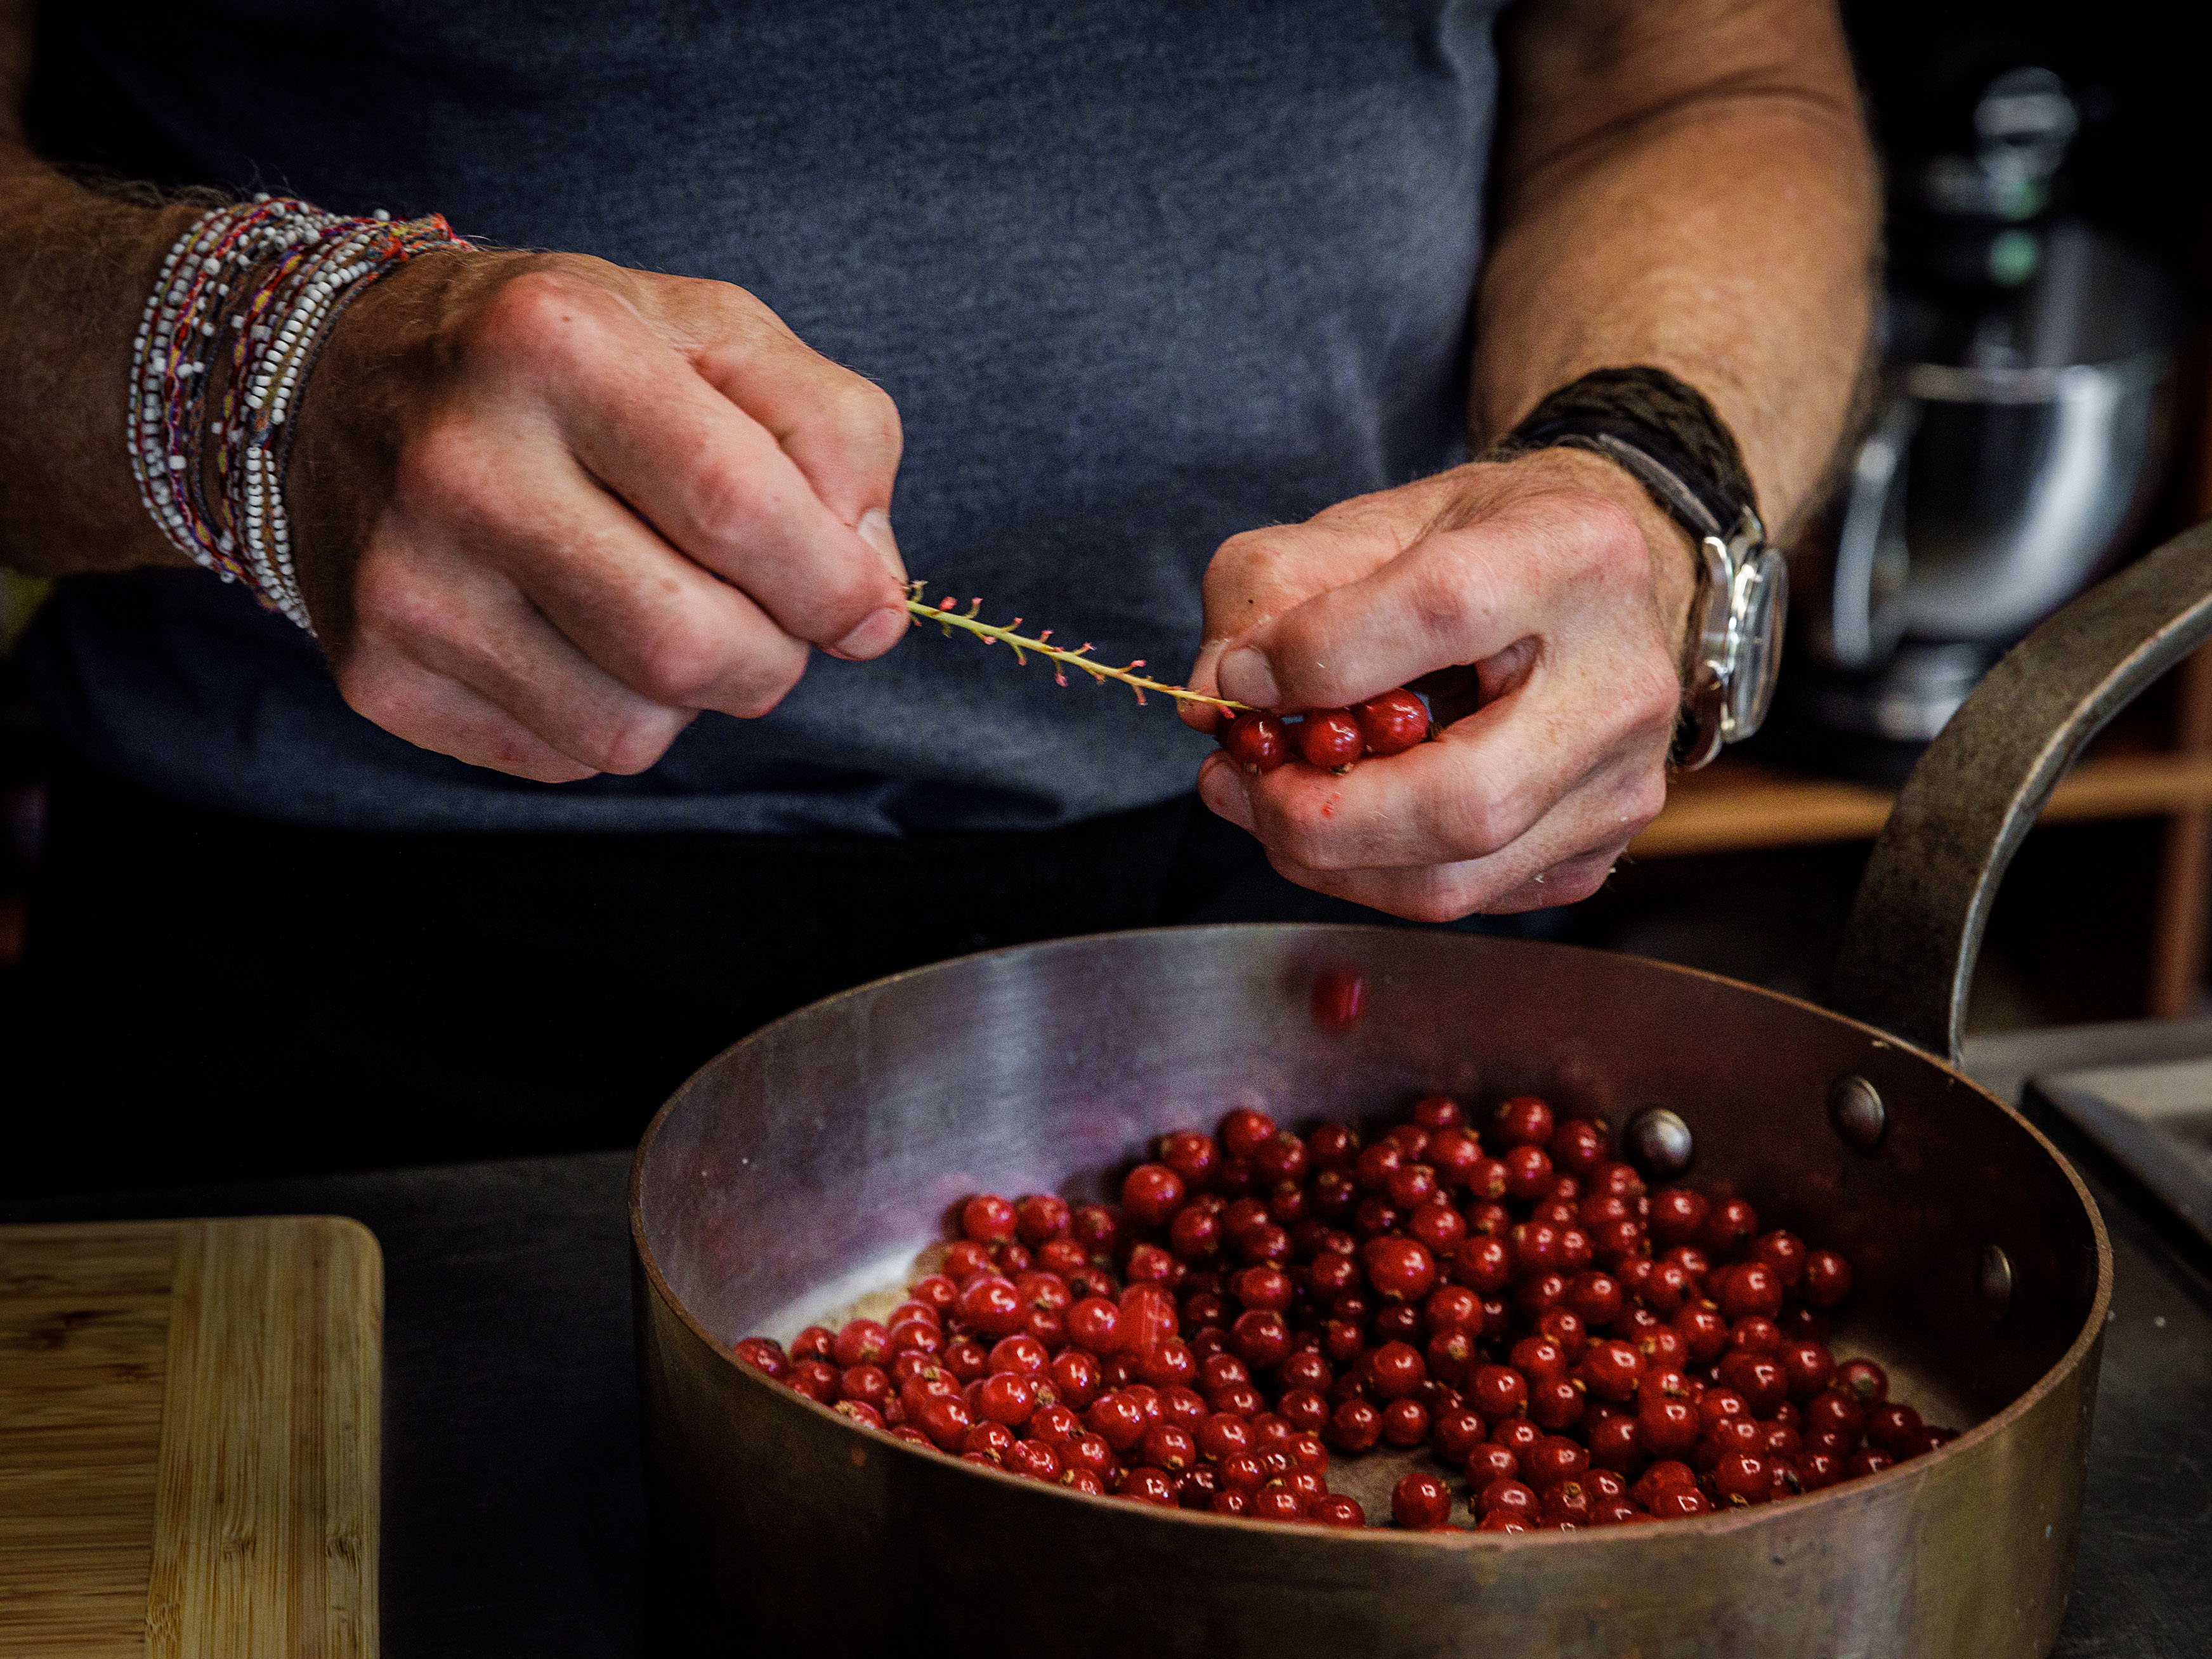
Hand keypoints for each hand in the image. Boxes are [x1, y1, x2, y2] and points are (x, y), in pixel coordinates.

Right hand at [286, 250, 908, 781]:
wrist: (333, 378)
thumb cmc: (563, 358)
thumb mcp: (711, 332)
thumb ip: (833, 432)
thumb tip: (873, 594)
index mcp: (554, 344)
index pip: (740, 506)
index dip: (834, 584)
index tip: (863, 604)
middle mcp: (460, 465)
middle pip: (690, 646)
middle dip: (773, 654)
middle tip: (766, 614)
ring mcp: (406, 582)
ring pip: (635, 729)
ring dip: (695, 696)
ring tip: (663, 608)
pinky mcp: (381, 675)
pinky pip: (568, 755)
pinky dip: (611, 714)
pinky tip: (575, 631)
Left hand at [1178, 448, 1698, 918]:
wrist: (1594, 586)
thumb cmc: (1475, 546)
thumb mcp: (1369, 523)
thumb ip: (1271, 586)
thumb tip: (1214, 697)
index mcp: (1578, 556)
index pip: (1439, 611)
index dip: (1316, 657)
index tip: (1241, 677)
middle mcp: (1623, 683)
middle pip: (1463, 797)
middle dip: (1315, 810)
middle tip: (1234, 777)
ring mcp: (1621, 784)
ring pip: (1452, 878)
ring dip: (1325, 857)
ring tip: (1259, 798)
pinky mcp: (1595, 852)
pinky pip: (1460, 898)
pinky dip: (1367, 872)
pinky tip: (1332, 818)